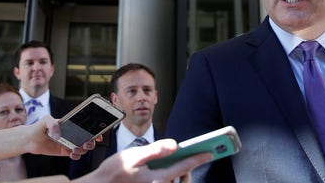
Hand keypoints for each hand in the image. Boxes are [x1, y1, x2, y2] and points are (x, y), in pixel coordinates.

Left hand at [28, 115, 98, 159]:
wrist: (30, 139)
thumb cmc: (39, 127)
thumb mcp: (46, 120)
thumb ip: (53, 123)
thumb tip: (58, 136)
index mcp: (72, 125)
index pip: (87, 127)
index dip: (95, 131)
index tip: (98, 134)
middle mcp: (73, 134)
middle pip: (89, 139)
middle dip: (91, 142)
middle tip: (86, 143)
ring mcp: (69, 143)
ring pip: (83, 148)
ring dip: (83, 150)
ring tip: (75, 149)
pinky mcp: (64, 151)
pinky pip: (75, 155)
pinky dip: (76, 156)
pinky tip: (71, 153)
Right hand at [76, 139, 212, 182]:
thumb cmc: (113, 172)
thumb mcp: (134, 156)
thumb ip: (155, 150)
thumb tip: (175, 145)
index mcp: (157, 178)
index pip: (183, 166)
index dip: (198, 158)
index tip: (211, 152)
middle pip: (182, 178)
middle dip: (189, 168)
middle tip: (193, 156)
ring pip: (174, 182)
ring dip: (180, 174)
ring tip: (178, 162)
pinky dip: (170, 177)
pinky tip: (165, 168)